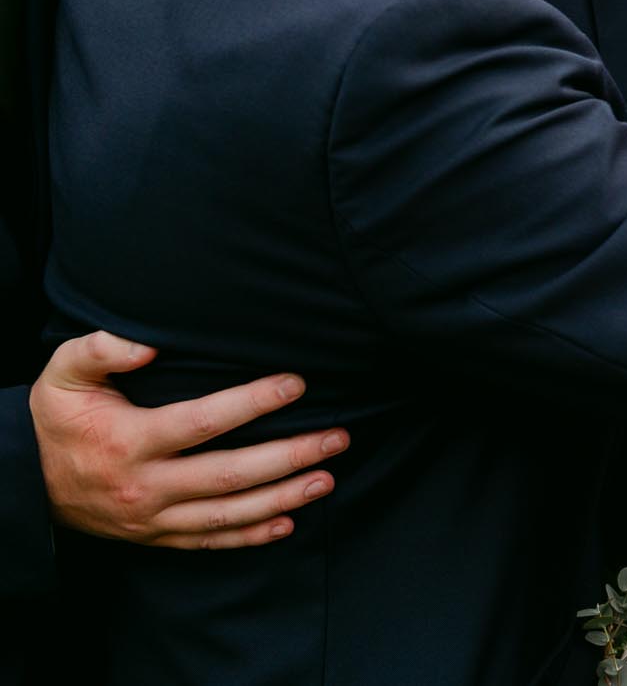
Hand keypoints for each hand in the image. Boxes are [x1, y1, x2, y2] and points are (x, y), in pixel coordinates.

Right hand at [29, 331, 348, 548]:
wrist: (23, 483)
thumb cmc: (55, 421)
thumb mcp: (63, 376)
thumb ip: (100, 349)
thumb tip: (148, 342)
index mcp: (128, 442)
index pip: (202, 421)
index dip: (253, 402)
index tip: (297, 384)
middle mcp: (145, 486)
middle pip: (230, 473)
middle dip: (290, 455)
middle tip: (337, 437)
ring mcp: (152, 518)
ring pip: (228, 513)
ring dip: (284, 496)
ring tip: (328, 478)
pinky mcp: (154, 537)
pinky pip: (209, 541)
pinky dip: (250, 536)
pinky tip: (288, 523)